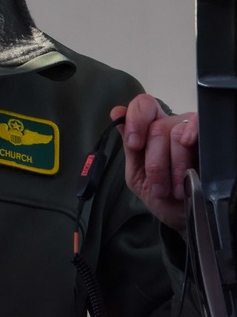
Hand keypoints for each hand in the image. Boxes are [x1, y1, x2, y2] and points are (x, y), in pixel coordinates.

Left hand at [111, 94, 197, 231]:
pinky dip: (192, 137)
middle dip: (155, 162)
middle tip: (159, 187)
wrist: (187, 220)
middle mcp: (172, 125)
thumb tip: (117, 112)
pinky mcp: (209, 139)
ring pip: (176, 133)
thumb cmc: (162, 196)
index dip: (136, 120)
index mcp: (150, 130)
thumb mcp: (138, 175)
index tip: (135, 145)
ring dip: (174, 167)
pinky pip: (198, 125)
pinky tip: (190, 157)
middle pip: (157, 127)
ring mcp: (192, 131)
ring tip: (177, 190)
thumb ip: (129, 147)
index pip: (143, 106)